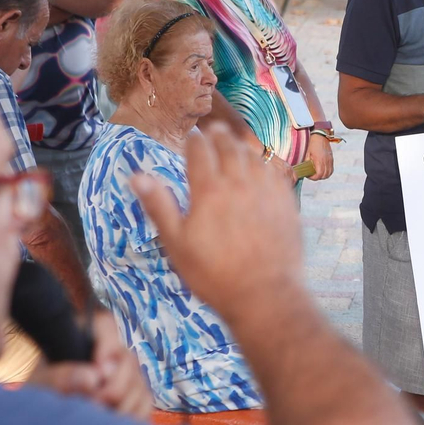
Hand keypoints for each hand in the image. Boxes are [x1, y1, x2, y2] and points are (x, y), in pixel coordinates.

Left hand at [26, 311, 153, 417]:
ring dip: (124, 406)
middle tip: (94, 404)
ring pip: (140, 384)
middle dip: (115, 386)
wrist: (38, 415)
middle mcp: (108, 352)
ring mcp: (124, 375)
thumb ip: (61, 376)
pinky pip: (145, 404)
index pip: (106, 325)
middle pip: (128, 360)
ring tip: (99, 419)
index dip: (108, 345)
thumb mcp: (39, 382)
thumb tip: (93, 378)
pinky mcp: (132, 397)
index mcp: (82, 335)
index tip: (100, 369)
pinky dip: (134, 417)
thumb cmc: (35, 391)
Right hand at [130, 128, 304, 324]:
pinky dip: (264, 163)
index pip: (200, 150)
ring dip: (242, 146)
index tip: (191, 138)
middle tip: (213, 131)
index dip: (193, 140)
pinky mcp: (287, 203)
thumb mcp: (177, 244)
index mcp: (209, 190)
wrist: (265, 294)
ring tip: (235, 145)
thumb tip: (137, 177)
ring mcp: (266, 191)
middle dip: (218, 136)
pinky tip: (261, 168)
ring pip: (254, 156)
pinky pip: (275, 172)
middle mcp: (239, 183)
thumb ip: (159, 206)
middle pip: (228, 145)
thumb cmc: (215, 274)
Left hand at [306, 133, 334, 180]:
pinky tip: (321, 170)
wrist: (319, 134)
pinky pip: (331, 169)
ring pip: (329, 173)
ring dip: (323, 175)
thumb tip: (304, 170)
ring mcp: (330, 160)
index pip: (319, 174)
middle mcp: (326, 161)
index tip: (308, 175)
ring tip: (316, 173)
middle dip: (317, 177)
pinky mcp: (331, 158)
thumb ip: (306, 162)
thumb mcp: (306, 152)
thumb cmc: (311, 143)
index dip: (313, 177)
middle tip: (311, 174)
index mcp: (319, 160)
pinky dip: (327, 172)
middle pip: (324, 176)